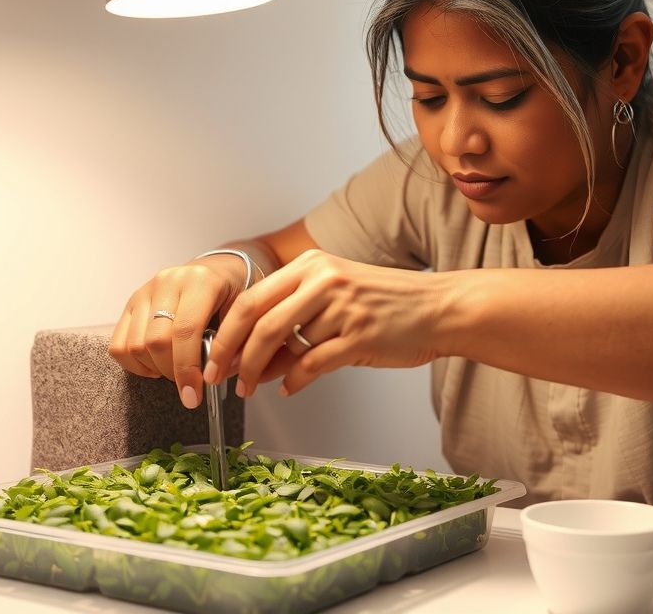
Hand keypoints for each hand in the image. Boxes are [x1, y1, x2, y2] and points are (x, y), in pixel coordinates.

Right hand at [107, 256, 246, 408]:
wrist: (221, 269)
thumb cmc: (234, 294)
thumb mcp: (243, 313)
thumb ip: (232, 343)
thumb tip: (214, 376)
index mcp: (201, 281)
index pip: (185, 330)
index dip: (187, 368)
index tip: (192, 396)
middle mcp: (168, 281)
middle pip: (156, 341)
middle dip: (171, 372)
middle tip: (188, 384)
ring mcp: (146, 291)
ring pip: (135, 344)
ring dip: (154, 369)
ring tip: (174, 371)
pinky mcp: (131, 303)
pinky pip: (118, 344)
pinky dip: (134, 364)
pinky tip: (155, 365)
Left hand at [204, 250, 448, 397]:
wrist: (440, 308)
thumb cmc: (388, 304)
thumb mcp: (336, 295)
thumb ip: (294, 318)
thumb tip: (251, 357)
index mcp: (312, 265)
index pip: (252, 298)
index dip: (225, 332)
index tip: (213, 356)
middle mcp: (324, 281)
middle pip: (259, 322)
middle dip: (233, 355)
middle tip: (223, 378)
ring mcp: (343, 309)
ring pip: (283, 345)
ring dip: (261, 373)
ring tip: (252, 388)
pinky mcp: (360, 337)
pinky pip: (313, 364)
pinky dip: (295, 381)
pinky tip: (290, 388)